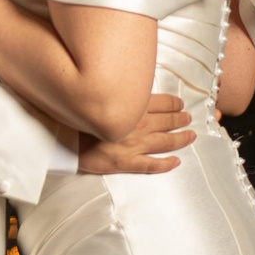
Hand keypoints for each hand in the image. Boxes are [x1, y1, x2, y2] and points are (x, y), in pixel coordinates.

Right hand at [79, 92, 193, 176]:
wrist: (64, 137)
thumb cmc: (79, 117)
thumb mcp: (102, 97)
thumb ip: (121, 94)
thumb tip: (134, 89)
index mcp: (133, 107)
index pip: (162, 102)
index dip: (174, 103)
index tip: (180, 103)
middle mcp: (138, 125)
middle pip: (168, 121)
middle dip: (181, 119)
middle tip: (188, 118)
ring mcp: (134, 145)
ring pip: (166, 142)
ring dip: (181, 139)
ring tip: (189, 136)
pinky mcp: (127, 162)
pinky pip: (152, 165)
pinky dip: (166, 164)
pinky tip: (175, 162)